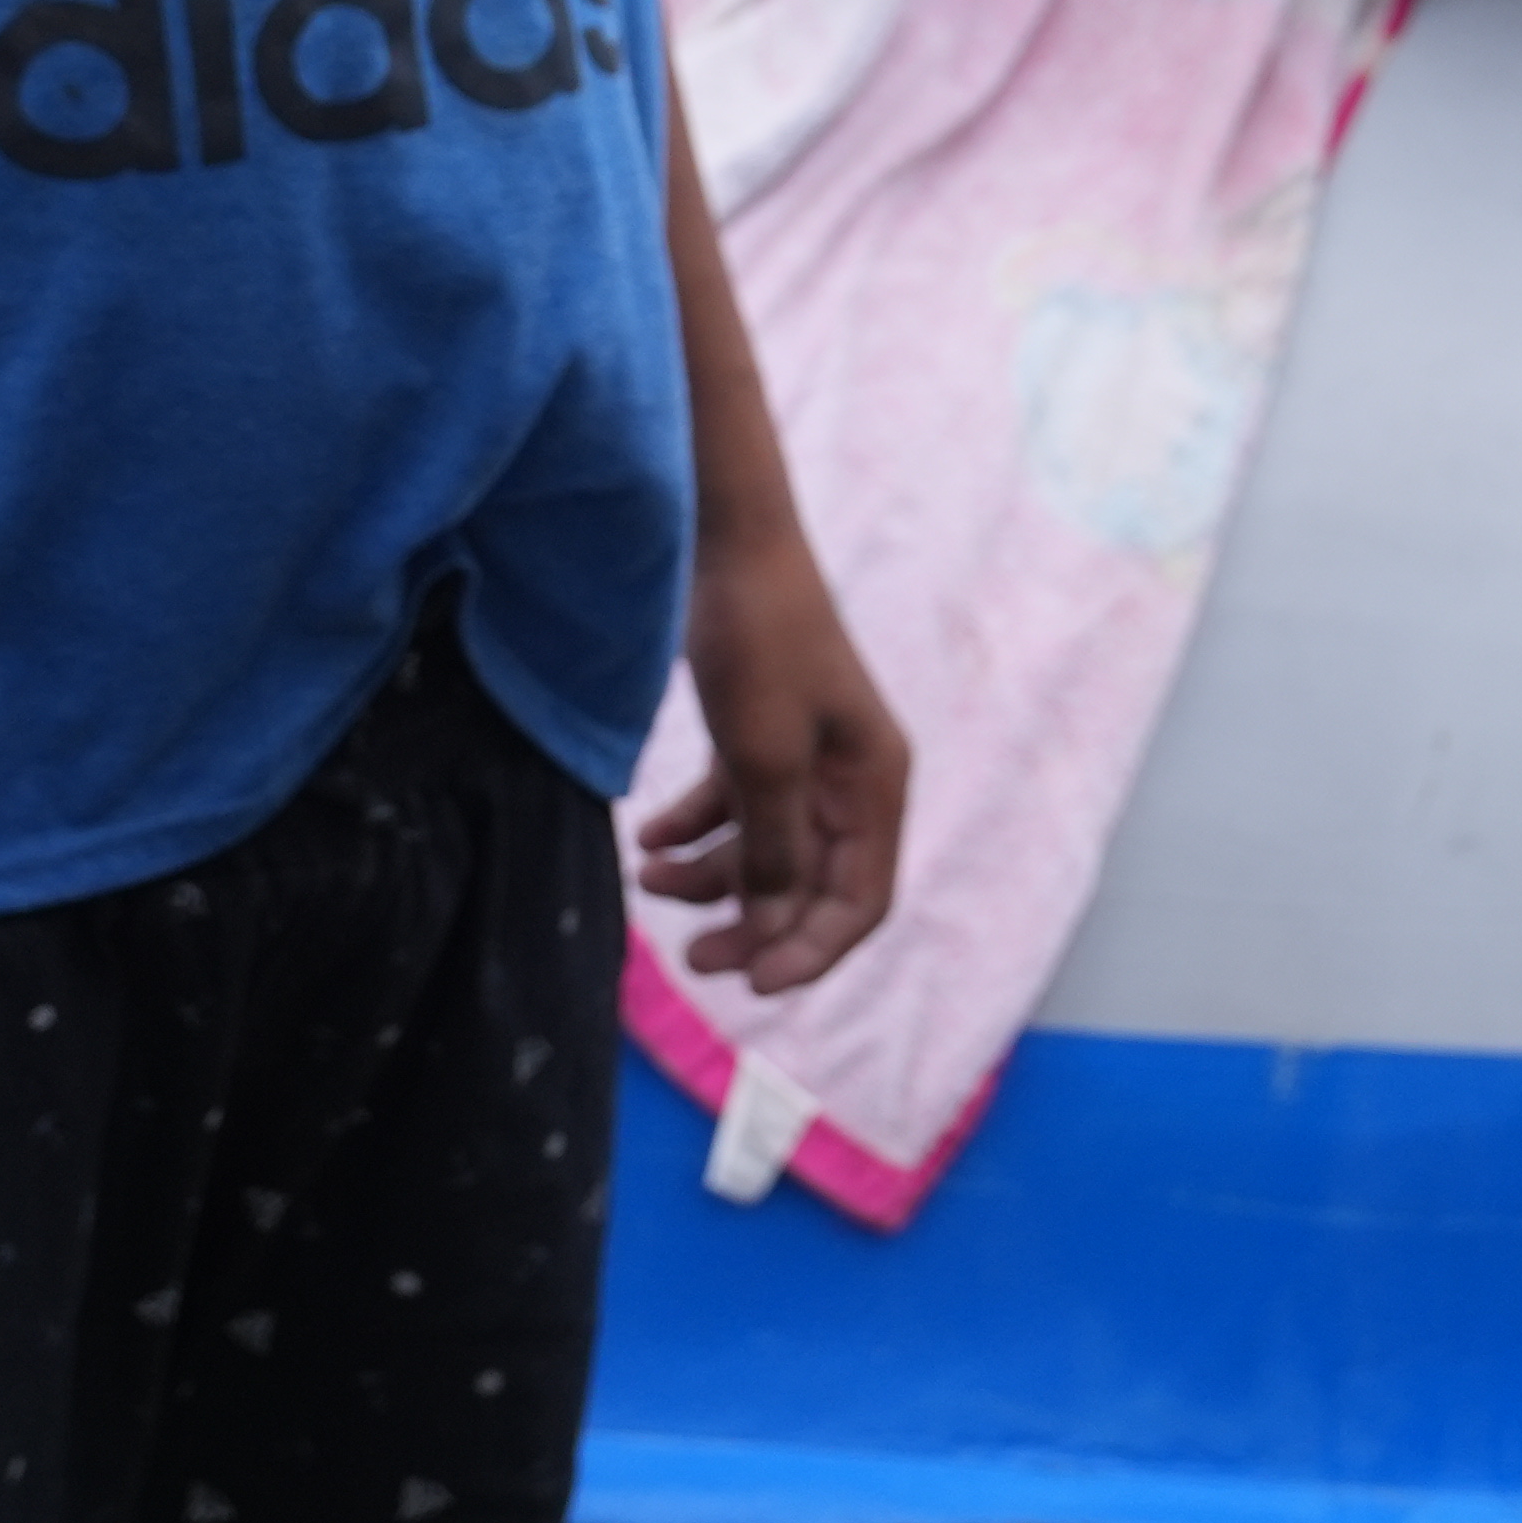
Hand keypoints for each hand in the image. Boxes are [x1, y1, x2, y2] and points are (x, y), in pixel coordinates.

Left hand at [635, 534, 909, 997]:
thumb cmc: (759, 642)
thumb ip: (774, 849)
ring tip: (646, 877)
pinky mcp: (762, 735)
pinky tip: (646, 838)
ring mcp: (805, 759)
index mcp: (875, 787)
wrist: (730, 540)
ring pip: (766, 851)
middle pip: (811, 887)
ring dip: (710, 878)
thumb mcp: (763, 756)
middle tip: (693, 958)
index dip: (811, 951)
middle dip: (753, 925)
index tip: (752, 982)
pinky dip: (693, 830)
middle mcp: (849, 782)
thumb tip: (775, 926)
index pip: (860, 902)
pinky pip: (734, 808)